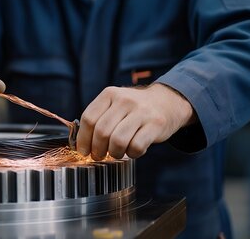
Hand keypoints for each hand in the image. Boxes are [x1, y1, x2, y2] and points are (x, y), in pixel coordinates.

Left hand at [77, 83, 195, 159]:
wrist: (168, 102)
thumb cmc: (134, 109)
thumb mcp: (115, 104)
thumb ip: (99, 118)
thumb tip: (81, 144)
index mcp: (110, 94)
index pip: (89, 118)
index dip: (83, 139)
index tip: (83, 150)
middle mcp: (124, 100)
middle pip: (102, 131)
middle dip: (97, 149)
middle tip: (98, 156)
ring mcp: (141, 111)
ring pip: (118, 141)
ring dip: (114, 153)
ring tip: (116, 153)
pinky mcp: (155, 124)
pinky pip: (136, 146)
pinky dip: (132, 154)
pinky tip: (133, 150)